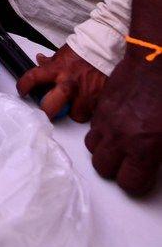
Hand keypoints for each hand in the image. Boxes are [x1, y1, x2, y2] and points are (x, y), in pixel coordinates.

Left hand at [17, 44, 107, 121]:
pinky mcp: (99, 98)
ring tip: (75, 105)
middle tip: (47, 111)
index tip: (22, 91)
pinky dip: (90, 109)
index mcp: (57, 70)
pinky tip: (88, 102)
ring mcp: (84, 93)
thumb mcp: (62, 54)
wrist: (105, 48)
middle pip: (51, 107)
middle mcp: (69, 83)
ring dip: (74, 112)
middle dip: (47, 112)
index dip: (24, 86)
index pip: (33, 78)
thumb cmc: (84, 51)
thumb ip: (51, 62)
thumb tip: (40, 60)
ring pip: (76, 114)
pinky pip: (92, 111)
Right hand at [84, 49, 161, 194]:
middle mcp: (120, 138)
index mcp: (144, 148)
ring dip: (105, 151)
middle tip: (130, 162)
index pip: (130, 184)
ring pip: (93, 150)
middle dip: (117, 170)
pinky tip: (116, 126)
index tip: (144, 176)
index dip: (138, 183)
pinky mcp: (100, 108)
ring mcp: (107, 122)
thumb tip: (156, 159)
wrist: (155, 63)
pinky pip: (92, 129)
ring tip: (120, 144)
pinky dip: (101, 133)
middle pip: (104, 169)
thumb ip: (161, 151)